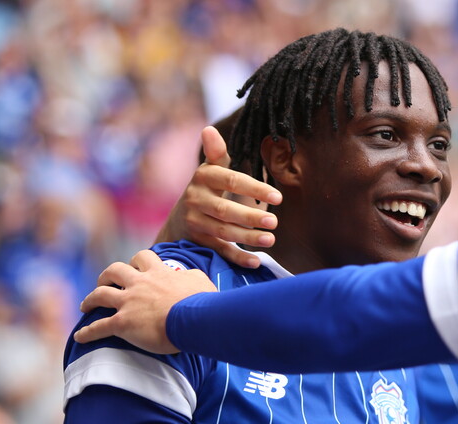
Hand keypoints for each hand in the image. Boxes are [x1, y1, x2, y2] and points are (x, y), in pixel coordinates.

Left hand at [74, 250, 216, 353]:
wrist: (195, 319)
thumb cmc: (202, 302)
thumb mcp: (200, 280)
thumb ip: (189, 275)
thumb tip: (187, 275)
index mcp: (158, 273)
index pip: (143, 257)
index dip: (136, 261)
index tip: (135, 267)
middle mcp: (139, 284)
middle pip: (114, 271)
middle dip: (107, 276)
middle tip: (105, 282)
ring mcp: (128, 303)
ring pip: (100, 295)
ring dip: (90, 300)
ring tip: (85, 306)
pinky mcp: (122, 323)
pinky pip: (99, 327)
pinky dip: (87, 333)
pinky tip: (79, 337)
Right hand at [155, 126, 282, 268]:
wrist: (179, 220)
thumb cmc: (206, 190)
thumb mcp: (210, 170)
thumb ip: (216, 153)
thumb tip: (208, 129)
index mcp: (203, 177)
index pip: (231, 180)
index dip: (254, 188)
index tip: (278, 197)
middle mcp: (195, 199)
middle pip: (225, 210)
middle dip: (250, 216)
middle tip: (275, 221)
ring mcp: (195, 222)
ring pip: (223, 231)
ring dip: (248, 237)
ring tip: (271, 239)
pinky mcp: (197, 242)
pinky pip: (219, 250)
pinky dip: (237, 257)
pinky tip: (255, 261)